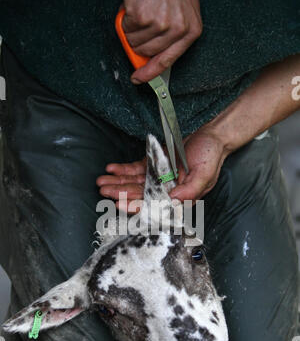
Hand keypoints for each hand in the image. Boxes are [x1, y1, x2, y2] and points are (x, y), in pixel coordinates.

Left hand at [96, 130, 228, 210]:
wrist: (212, 135)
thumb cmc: (211, 155)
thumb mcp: (204, 174)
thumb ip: (190, 190)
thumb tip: (172, 201)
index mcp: (178, 197)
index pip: (153, 205)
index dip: (136, 205)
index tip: (120, 203)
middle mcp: (166, 189)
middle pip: (139, 194)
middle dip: (121, 193)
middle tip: (104, 191)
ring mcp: (159, 177)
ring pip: (134, 183)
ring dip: (118, 182)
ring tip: (102, 181)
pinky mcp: (154, 164)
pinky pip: (136, 169)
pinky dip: (123, 170)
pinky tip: (112, 169)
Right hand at [122, 0, 202, 82]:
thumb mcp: (181, 11)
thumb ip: (171, 34)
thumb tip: (150, 56)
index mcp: (191, 31)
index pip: (168, 60)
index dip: (150, 73)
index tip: (138, 78)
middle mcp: (178, 30)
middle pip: (147, 52)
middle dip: (137, 42)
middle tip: (138, 26)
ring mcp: (161, 23)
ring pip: (134, 41)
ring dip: (131, 28)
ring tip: (140, 11)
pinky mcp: (143, 16)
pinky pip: (126, 27)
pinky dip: (125, 17)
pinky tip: (135, 5)